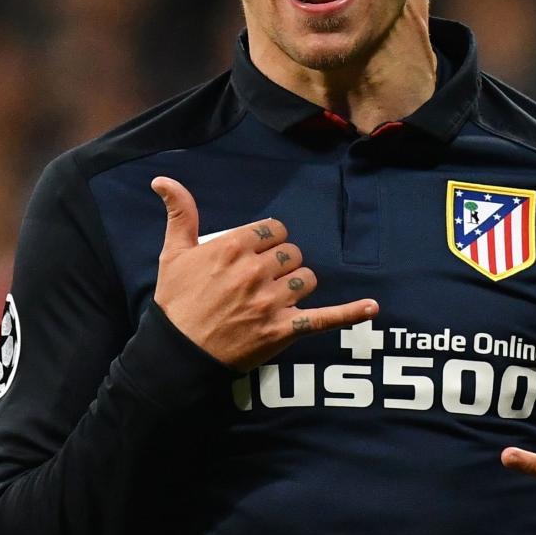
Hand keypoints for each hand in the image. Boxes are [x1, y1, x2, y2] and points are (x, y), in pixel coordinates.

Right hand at [150, 177, 377, 371]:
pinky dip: (350, 314)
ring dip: (298, 285)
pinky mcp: (283, 330)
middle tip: (261, 279)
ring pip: (306, 279)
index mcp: (232, 247)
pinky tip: (372, 307)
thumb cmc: (175, 303)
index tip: (257, 252)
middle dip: (282, 263)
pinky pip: (324, 318)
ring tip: (278, 297)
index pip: (273, 229)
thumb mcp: (172, 254)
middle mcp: (255, 271)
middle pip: (291, 253)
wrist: (177, 355)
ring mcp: (271, 302)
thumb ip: (180, 213)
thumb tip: (163, 179)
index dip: (268, 240)